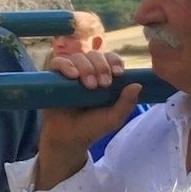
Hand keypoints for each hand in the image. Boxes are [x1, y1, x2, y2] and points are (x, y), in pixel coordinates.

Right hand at [34, 51, 139, 189]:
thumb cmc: (92, 126)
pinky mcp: (53, 77)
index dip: (114, 61)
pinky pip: (58, 62)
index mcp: (103, 77)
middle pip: (95, 54)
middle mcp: (86, 71)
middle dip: (101, 67)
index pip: (110, 59)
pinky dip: (66, 65)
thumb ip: (126, 103)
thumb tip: (137, 85)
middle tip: (103, 85)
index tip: (118, 74)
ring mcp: (69, 73)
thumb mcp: (114, 117)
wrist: (69, 137)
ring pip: (78, 56)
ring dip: (86, 68)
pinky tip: (73, 76)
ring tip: (89, 86)